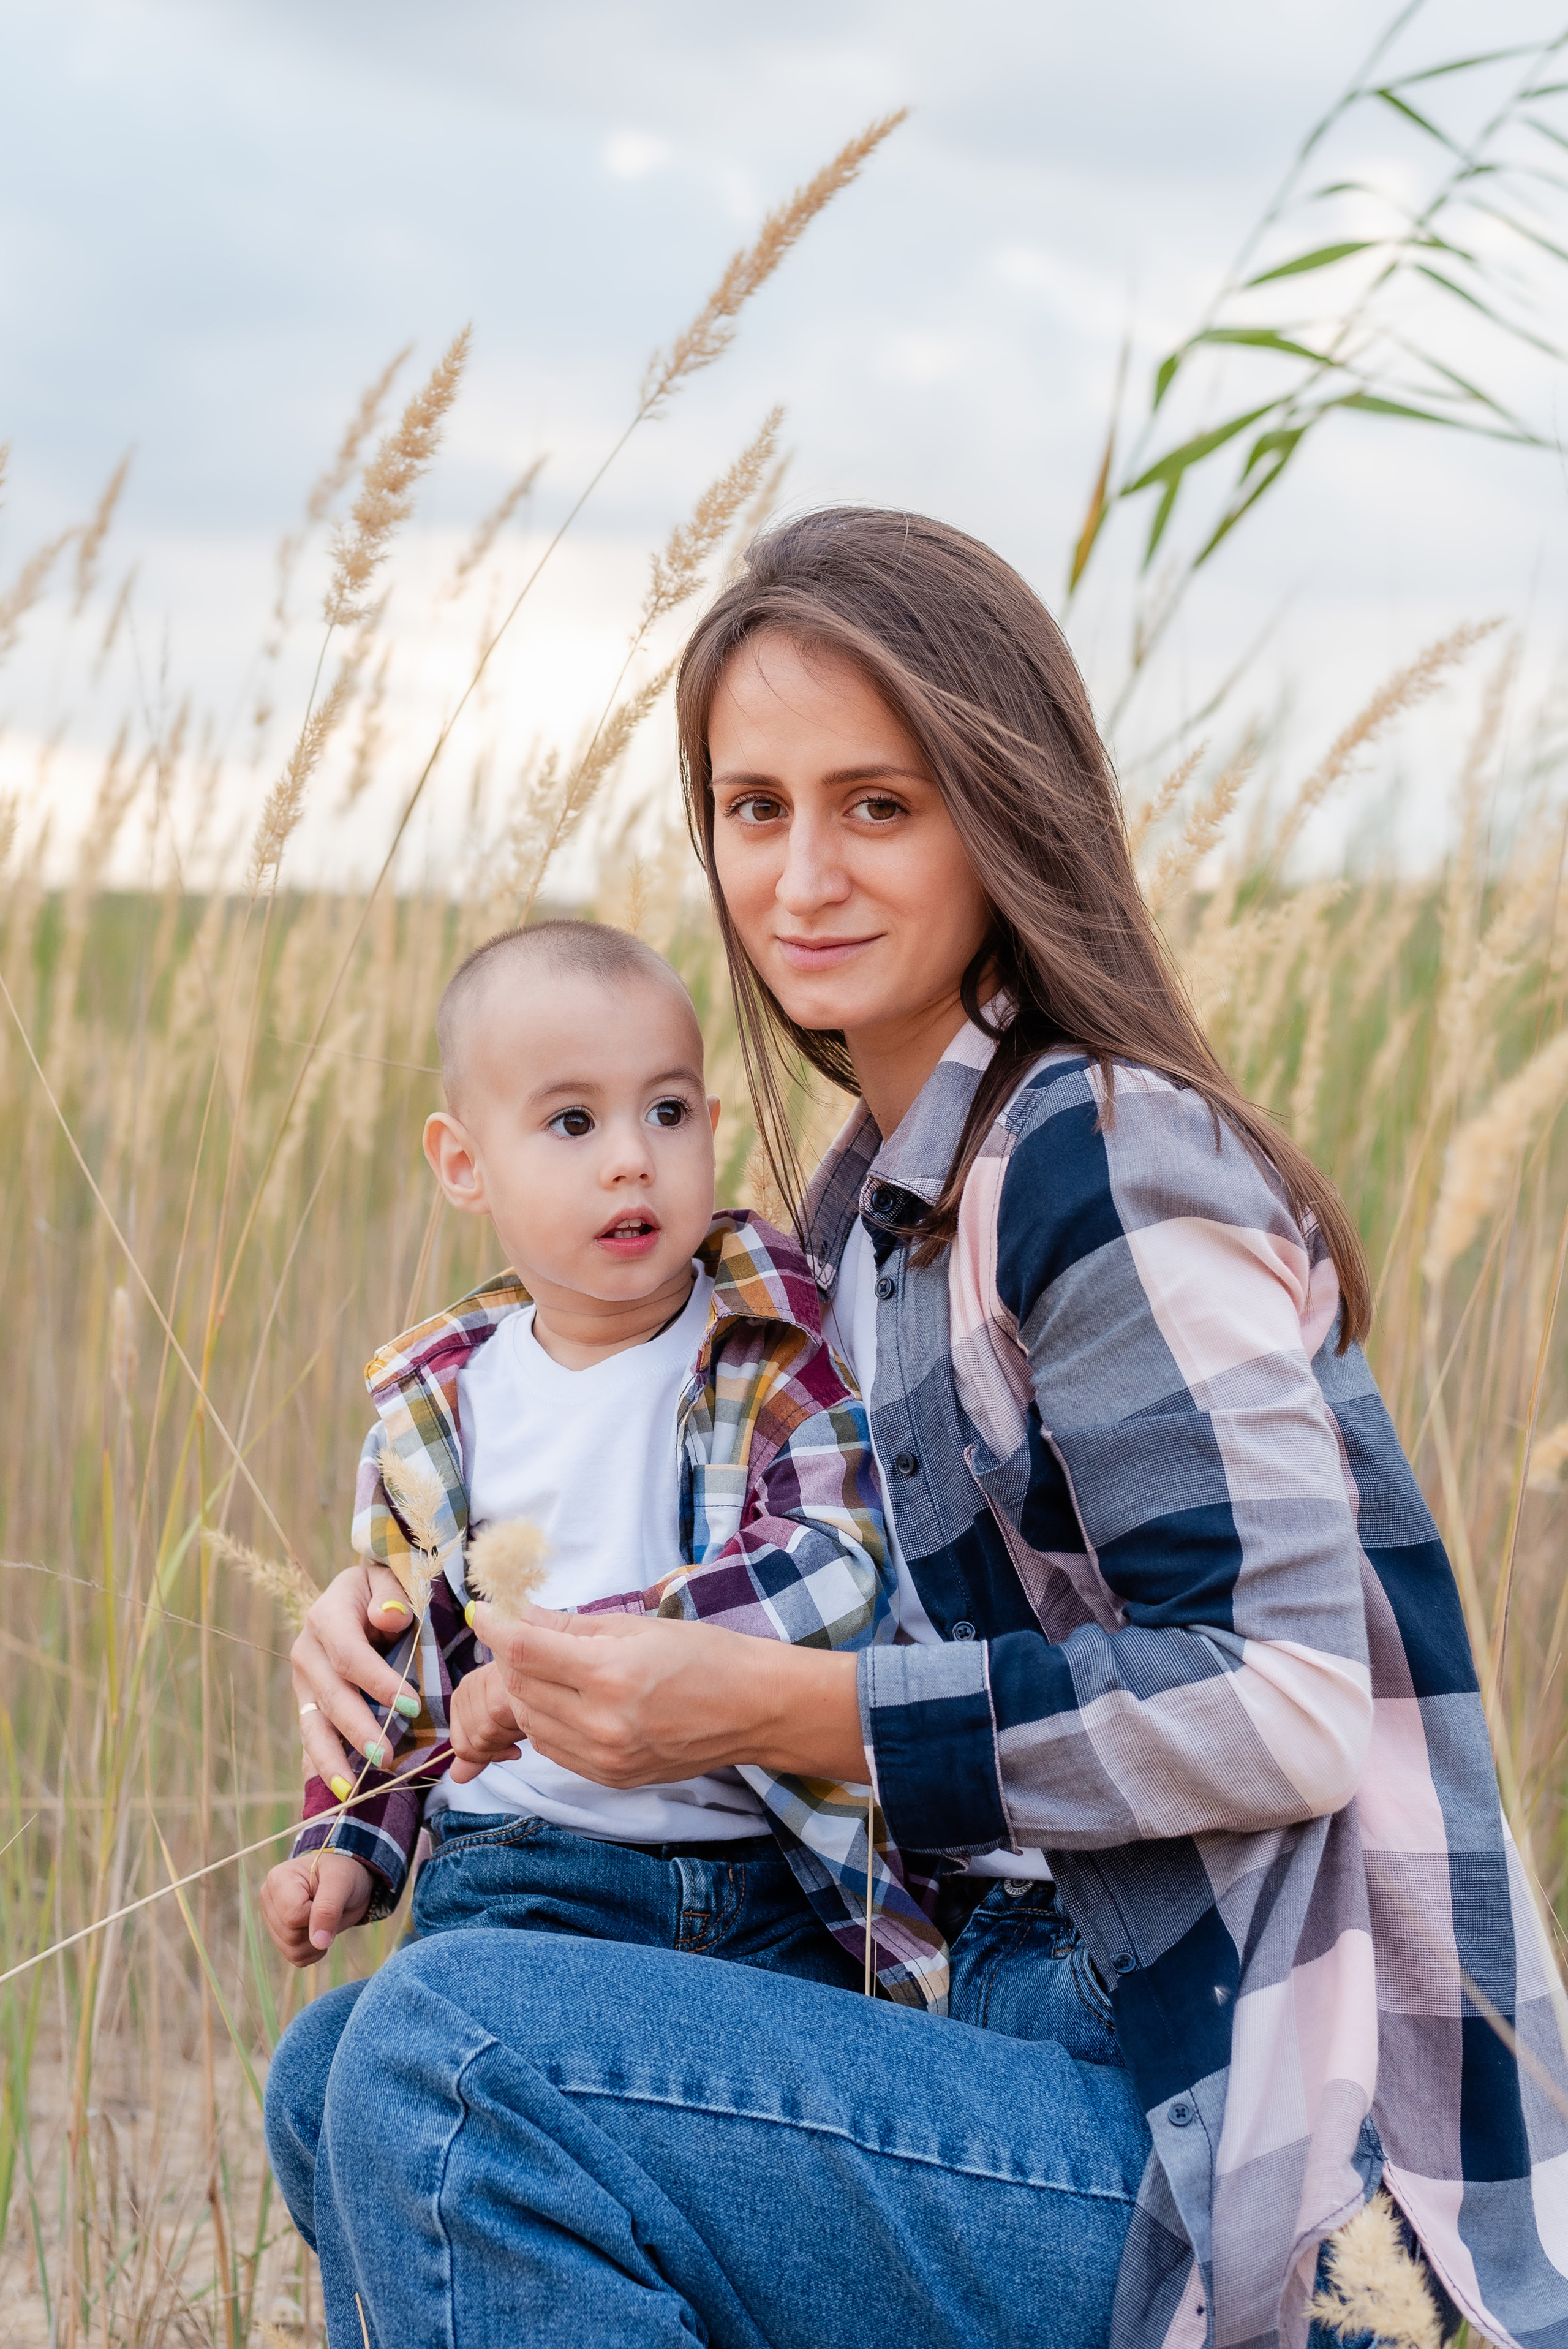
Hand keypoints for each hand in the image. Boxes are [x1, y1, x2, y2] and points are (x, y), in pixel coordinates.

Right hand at [261, 1852, 372, 1966]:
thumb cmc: (343, 1875)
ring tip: (326, 1919)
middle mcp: (269, 1900)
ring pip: (291, 1951)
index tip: (328, 1897)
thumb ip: (328, 1909)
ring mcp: (272, 1920)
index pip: (292, 1915)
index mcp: (278, 1879)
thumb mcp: (341, 1882)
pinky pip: (296, 1958)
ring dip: (317, 1942)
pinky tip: (321, 1931)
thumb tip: (318, 1942)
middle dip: (317, 1928)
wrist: (348, 1883)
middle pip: (291, 1936)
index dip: (315, 1915)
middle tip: (330, 1908)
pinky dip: (315, 1951)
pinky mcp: (280, 1937)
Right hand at [291, 1562, 420, 1788]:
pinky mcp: (308, 1701)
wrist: (356, 1594)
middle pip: (332, 1696)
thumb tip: (391, 1617)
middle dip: (358, 1730)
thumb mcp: (388, 1579)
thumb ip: (392, 1596)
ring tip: (353, 1790)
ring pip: (313, 1724)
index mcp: (326, 1616)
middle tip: (386, 1758)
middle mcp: (307, 1651)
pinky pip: (313, 1735)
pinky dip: (323, 1764)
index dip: (379, 1682)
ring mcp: (304, 1681)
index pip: (350, 1655)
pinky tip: (339, 1790)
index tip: (412, 1705)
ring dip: (333, 1759)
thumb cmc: (382, 1590)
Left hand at [448, 1660, 525, 1782]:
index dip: (489, 1756)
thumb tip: (457, 1778)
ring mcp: (480, 1680)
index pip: (462, 1747)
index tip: (511, 1748)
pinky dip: (518, 1724)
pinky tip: (532, 1712)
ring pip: (486, 1733)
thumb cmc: (531, 1704)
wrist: (555, 1679)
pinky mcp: (496, 1680)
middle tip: (522, 1729)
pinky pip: (498, 1719)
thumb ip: (480, 1753)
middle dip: (503, 1746)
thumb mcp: (503, 1732)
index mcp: (462, 1698)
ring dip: (512, 1736)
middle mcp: (467, 1685)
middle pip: (475, 1742)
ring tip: (527, 1719)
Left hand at [472, 1604, 868, 1786]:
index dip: (494, 1627)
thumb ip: (572, 1626)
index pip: (524, 1650)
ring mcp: (605, 1757)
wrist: (754, 1710)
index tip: (481, 1612)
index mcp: (610, 1674)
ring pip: (531, 1722)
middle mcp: (602, 1722)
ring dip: (527, 1692)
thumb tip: (520, 1616)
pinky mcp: (611, 1778)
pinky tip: (569, 1702)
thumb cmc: (705, 1656)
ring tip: (549, 1669)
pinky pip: (554, 1749)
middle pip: (520, 1688)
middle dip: (511, 1659)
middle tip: (524, 1637)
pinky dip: (548, 1722)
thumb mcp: (638, 1627)